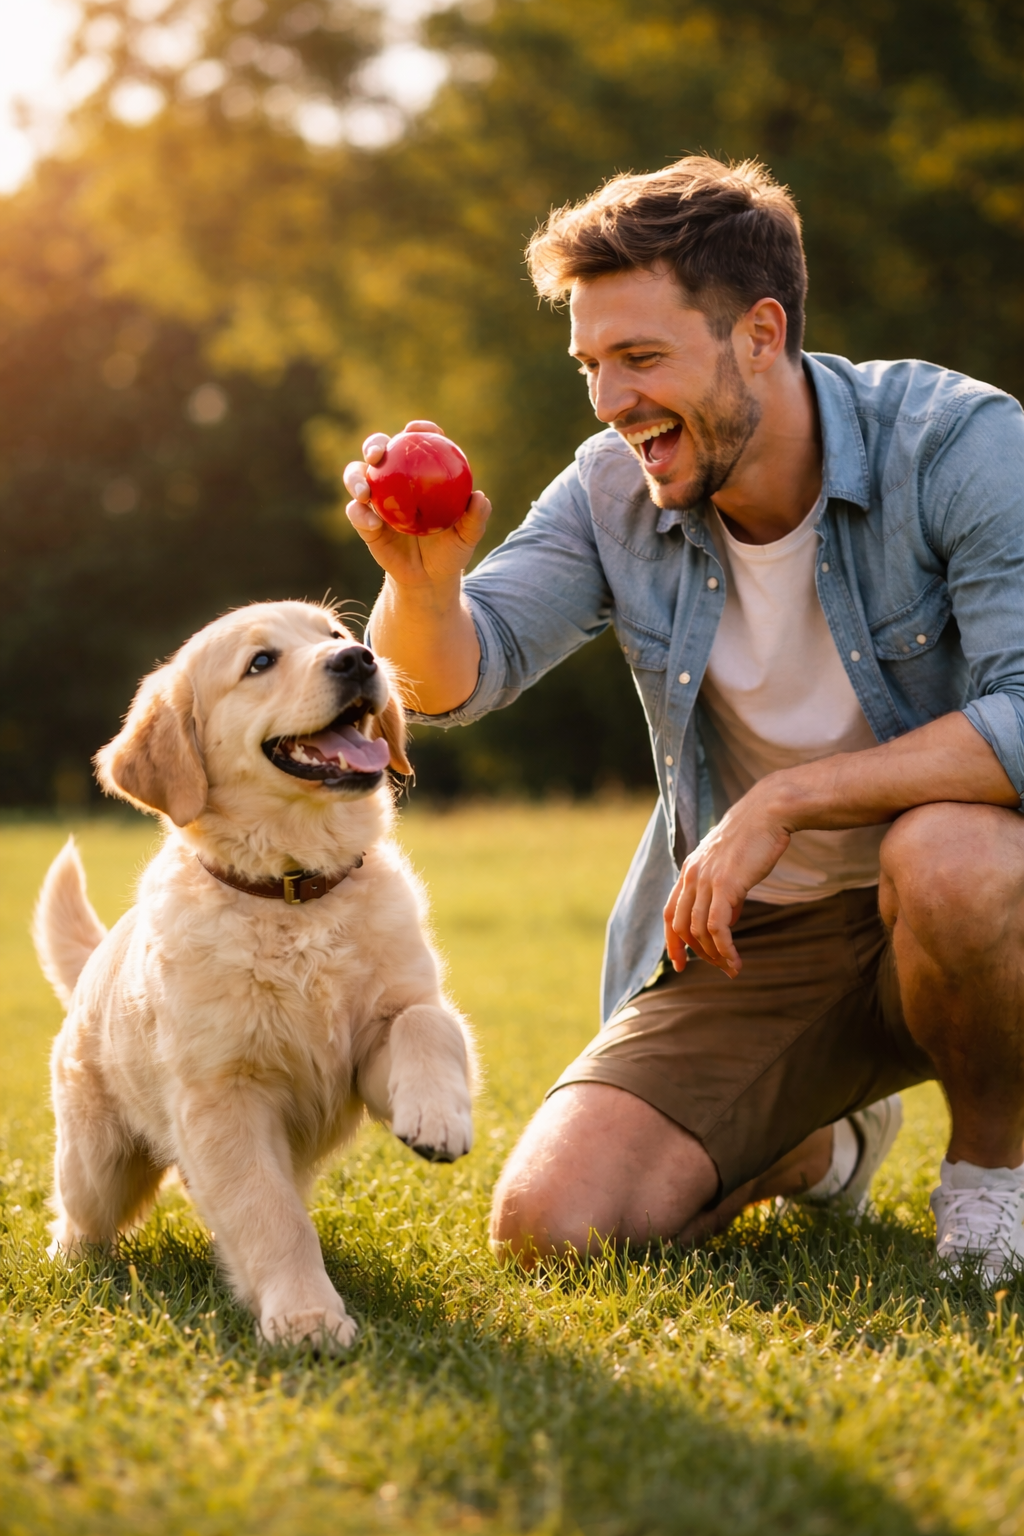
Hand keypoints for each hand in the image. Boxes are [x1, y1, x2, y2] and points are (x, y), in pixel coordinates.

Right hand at [343, 420, 490, 589]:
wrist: (429, 577)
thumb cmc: (450, 549)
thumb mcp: (467, 537)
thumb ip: (475, 518)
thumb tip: (480, 498)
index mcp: (421, 472)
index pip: (419, 442)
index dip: (418, 430)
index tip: (416, 430)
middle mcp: (395, 479)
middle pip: (379, 450)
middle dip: (374, 445)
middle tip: (377, 455)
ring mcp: (376, 498)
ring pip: (357, 476)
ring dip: (356, 479)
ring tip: (365, 492)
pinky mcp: (364, 521)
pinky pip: (356, 512)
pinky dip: (360, 514)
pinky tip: (372, 522)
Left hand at [663, 784, 792, 977]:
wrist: (768, 812)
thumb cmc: (755, 837)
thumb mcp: (731, 866)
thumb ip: (724, 893)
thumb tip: (727, 921)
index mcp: (689, 870)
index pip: (670, 913)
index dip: (672, 941)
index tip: (680, 962)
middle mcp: (691, 876)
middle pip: (681, 926)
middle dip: (693, 953)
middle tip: (714, 969)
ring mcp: (706, 880)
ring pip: (700, 930)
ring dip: (715, 955)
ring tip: (732, 968)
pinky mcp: (725, 885)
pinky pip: (718, 927)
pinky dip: (725, 949)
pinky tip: (736, 961)